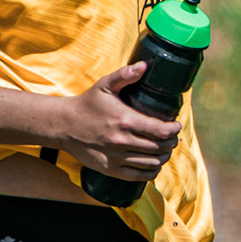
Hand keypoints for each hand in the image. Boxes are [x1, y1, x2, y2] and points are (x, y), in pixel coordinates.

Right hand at [56, 62, 183, 178]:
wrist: (63, 125)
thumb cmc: (87, 104)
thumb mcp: (105, 85)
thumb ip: (125, 75)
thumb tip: (144, 65)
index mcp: (124, 120)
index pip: (160, 130)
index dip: (174, 129)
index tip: (177, 125)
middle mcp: (121, 141)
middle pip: (159, 147)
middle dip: (171, 142)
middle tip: (173, 137)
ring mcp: (115, 157)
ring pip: (151, 163)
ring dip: (164, 157)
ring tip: (165, 149)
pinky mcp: (109, 169)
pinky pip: (138, 175)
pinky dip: (151, 172)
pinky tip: (154, 164)